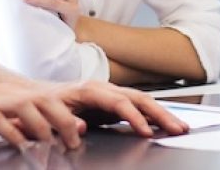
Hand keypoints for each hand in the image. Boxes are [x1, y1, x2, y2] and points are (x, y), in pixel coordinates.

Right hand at [0, 82, 87, 149]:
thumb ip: (18, 122)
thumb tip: (44, 135)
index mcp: (10, 93)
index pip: (48, 98)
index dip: (68, 114)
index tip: (81, 133)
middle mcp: (2, 93)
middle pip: (43, 99)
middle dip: (63, 120)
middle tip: (74, 142)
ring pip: (25, 105)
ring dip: (43, 126)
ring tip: (52, 145)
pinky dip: (12, 132)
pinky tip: (20, 145)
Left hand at [50, 80, 187, 136]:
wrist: (38, 97)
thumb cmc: (44, 107)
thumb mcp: (50, 115)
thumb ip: (65, 121)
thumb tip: (79, 128)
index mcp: (88, 90)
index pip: (118, 102)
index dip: (133, 116)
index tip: (145, 131)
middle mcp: (103, 89)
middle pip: (137, 98)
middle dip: (159, 113)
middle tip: (176, 128)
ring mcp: (110, 94)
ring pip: (142, 101)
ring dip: (162, 114)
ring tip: (180, 127)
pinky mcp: (113, 103)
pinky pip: (138, 107)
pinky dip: (154, 115)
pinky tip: (166, 125)